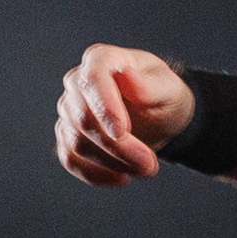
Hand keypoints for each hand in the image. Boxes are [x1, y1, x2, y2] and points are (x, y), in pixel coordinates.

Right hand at [55, 43, 198, 186]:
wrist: (160, 117)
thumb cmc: (163, 95)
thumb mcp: (168, 88)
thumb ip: (149, 85)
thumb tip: (126, 76)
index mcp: (101, 60)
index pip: (92, 79)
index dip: (104, 106)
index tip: (123, 131)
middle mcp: (77, 83)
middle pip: (83, 118)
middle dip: (117, 146)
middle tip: (149, 163)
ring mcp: (69, 111)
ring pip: (77, 142)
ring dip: (112, 162)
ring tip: (145, 168)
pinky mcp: (68, 137)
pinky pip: (70, 159)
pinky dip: (95, 174)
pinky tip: (122, 178)